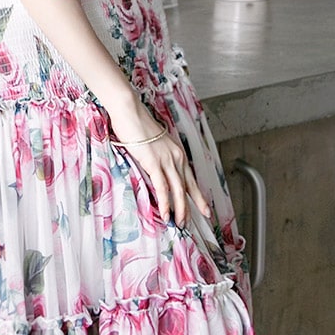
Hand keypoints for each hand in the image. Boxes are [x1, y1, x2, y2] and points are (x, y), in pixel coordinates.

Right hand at [109, 100, 210, 228]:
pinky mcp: (154, 162)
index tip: (205, 208)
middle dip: (193, 206)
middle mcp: (176, 156)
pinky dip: (165, 202)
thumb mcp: (153, 143)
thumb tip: (156, 169)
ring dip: (180, 209)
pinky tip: (166, 213)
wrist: (130, 111)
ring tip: (180, 223)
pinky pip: (163, 187)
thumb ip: (158, 156)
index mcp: (177, 152)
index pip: (190, 178)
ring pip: (178, 190)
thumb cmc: (137, 125)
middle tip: (195, 221)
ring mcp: (166, 160)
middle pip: (187, 186)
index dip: (198, 195)